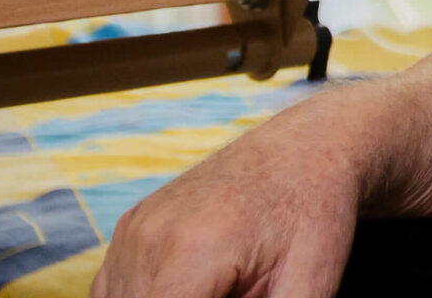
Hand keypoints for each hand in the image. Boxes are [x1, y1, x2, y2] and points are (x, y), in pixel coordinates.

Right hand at [92, 95, 369, 297]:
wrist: (306, 147)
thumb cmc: (314, 211)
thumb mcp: (311, 279)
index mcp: (192, 252)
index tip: (241, 297)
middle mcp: (150, 237)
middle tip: (240, 288)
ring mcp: (134, 229)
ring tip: (223, 284)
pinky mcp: (131, 226)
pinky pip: (117, 287)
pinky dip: (148, 296)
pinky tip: (197, 282)